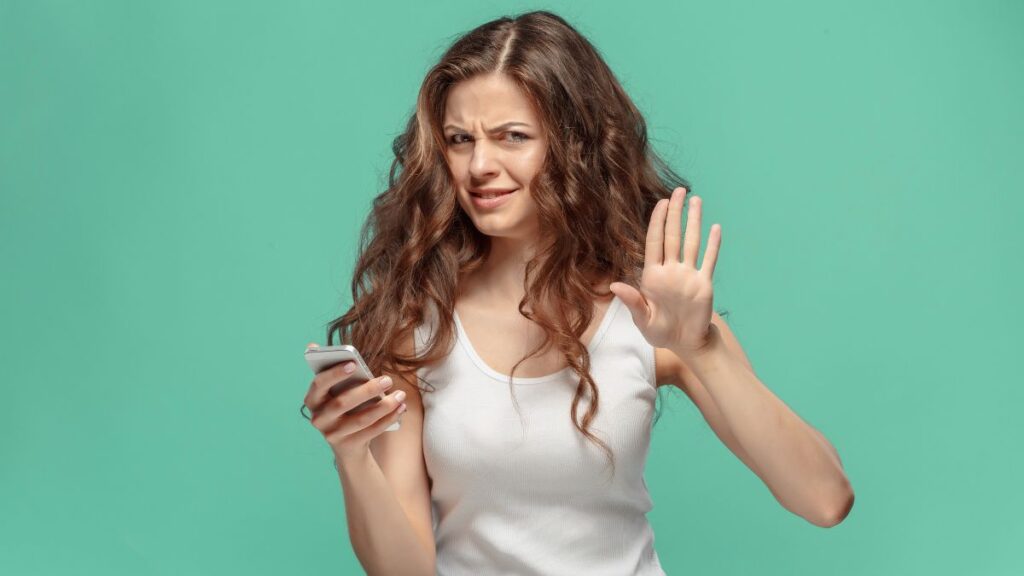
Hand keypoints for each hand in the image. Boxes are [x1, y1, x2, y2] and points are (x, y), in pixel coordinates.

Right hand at [302, 343, 407, 464]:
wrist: (347, 444)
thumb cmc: (344, 406)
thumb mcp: (336, 390)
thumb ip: (332, 370)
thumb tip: (313, 345)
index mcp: (313, 400)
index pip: (319, 385)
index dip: (334, 374)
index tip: (353, 363)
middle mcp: (318, 419)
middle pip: (342, 403)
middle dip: (367, 390)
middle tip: (388, 379)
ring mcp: (332, 435)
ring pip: (360, 419)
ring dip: (383, 406)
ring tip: (401, 394)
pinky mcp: (348, 446)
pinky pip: (371, 432)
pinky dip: (388, 419)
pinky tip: (401, 408)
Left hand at [609, 187, 721, 357]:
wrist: (686, 344)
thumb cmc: (661, 333)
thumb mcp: (643, 320)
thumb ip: (632, 302)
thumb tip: (614, 285)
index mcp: (653, 276)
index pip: (655, 242)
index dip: (658, 222)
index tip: (661, 203)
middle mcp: (671, 270)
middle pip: (673, 236)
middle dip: (675, 213)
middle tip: (679, 191)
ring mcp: (689, 275)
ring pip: (692, 242)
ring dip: (694, 221)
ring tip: (696, 200)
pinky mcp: (704, 283)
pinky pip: (709, 260)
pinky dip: (713, 245)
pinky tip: (715, 228)